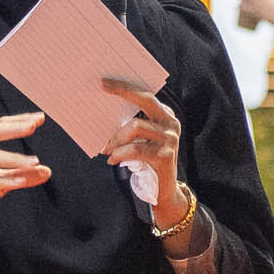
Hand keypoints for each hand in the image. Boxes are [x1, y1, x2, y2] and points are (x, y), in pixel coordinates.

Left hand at [95, 76, 185, 197]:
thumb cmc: (146, 161)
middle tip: (102, 89)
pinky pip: (136, 149)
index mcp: (165, 115)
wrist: (163, 191)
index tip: (104, 82)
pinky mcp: (166, 155)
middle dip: (124, 91)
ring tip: (105, 148)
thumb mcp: (140, 139)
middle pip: (146, 100)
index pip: (146, 95)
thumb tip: (102, 111)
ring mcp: (170, 139)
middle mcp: (171, 123)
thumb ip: (130, 125)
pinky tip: (112, 160)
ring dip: (116, 138)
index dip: (126, 87)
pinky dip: (120, 154)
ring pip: (136, 126)